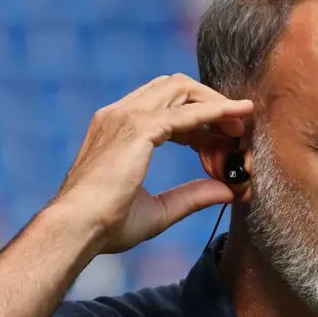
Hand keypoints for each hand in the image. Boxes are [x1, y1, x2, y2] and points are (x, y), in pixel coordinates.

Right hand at [51, 75, 252, 254]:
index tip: (221, 139)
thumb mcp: (159, 210)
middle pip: (176, 87)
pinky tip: (238, 118)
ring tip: (241, 126)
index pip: (164, 105)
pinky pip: (187, 113)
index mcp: (116, 128)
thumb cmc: (106, 225)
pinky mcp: (138, 128)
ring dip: (216, 104)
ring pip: (183, 89)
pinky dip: (216, 112)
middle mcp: (119, 114)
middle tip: (238, 130)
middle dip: (210, 103)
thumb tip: (228, 191)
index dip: (197, 119)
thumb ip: (192, 196)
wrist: (76, 229)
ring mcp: (126, 117)